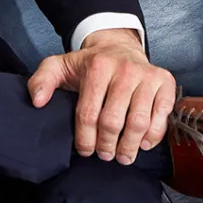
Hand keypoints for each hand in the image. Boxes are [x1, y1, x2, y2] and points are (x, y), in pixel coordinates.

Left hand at [27, 29, 176, 165]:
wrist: (119, 47)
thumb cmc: (90, 64)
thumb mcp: (60, 66)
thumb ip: (42, 80)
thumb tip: (37, 101)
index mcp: (97, 66)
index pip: (88, 113)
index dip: (85, 139)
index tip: (85, 150)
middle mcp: (124, 69)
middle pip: (113, 121)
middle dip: (106, 146)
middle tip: (104, 154)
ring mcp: (147, 75)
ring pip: (138, 123)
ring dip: (129, 146)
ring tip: (122, 156)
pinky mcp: (165, 82)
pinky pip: (161, 117)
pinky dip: (152, 136)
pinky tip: (142, 143)